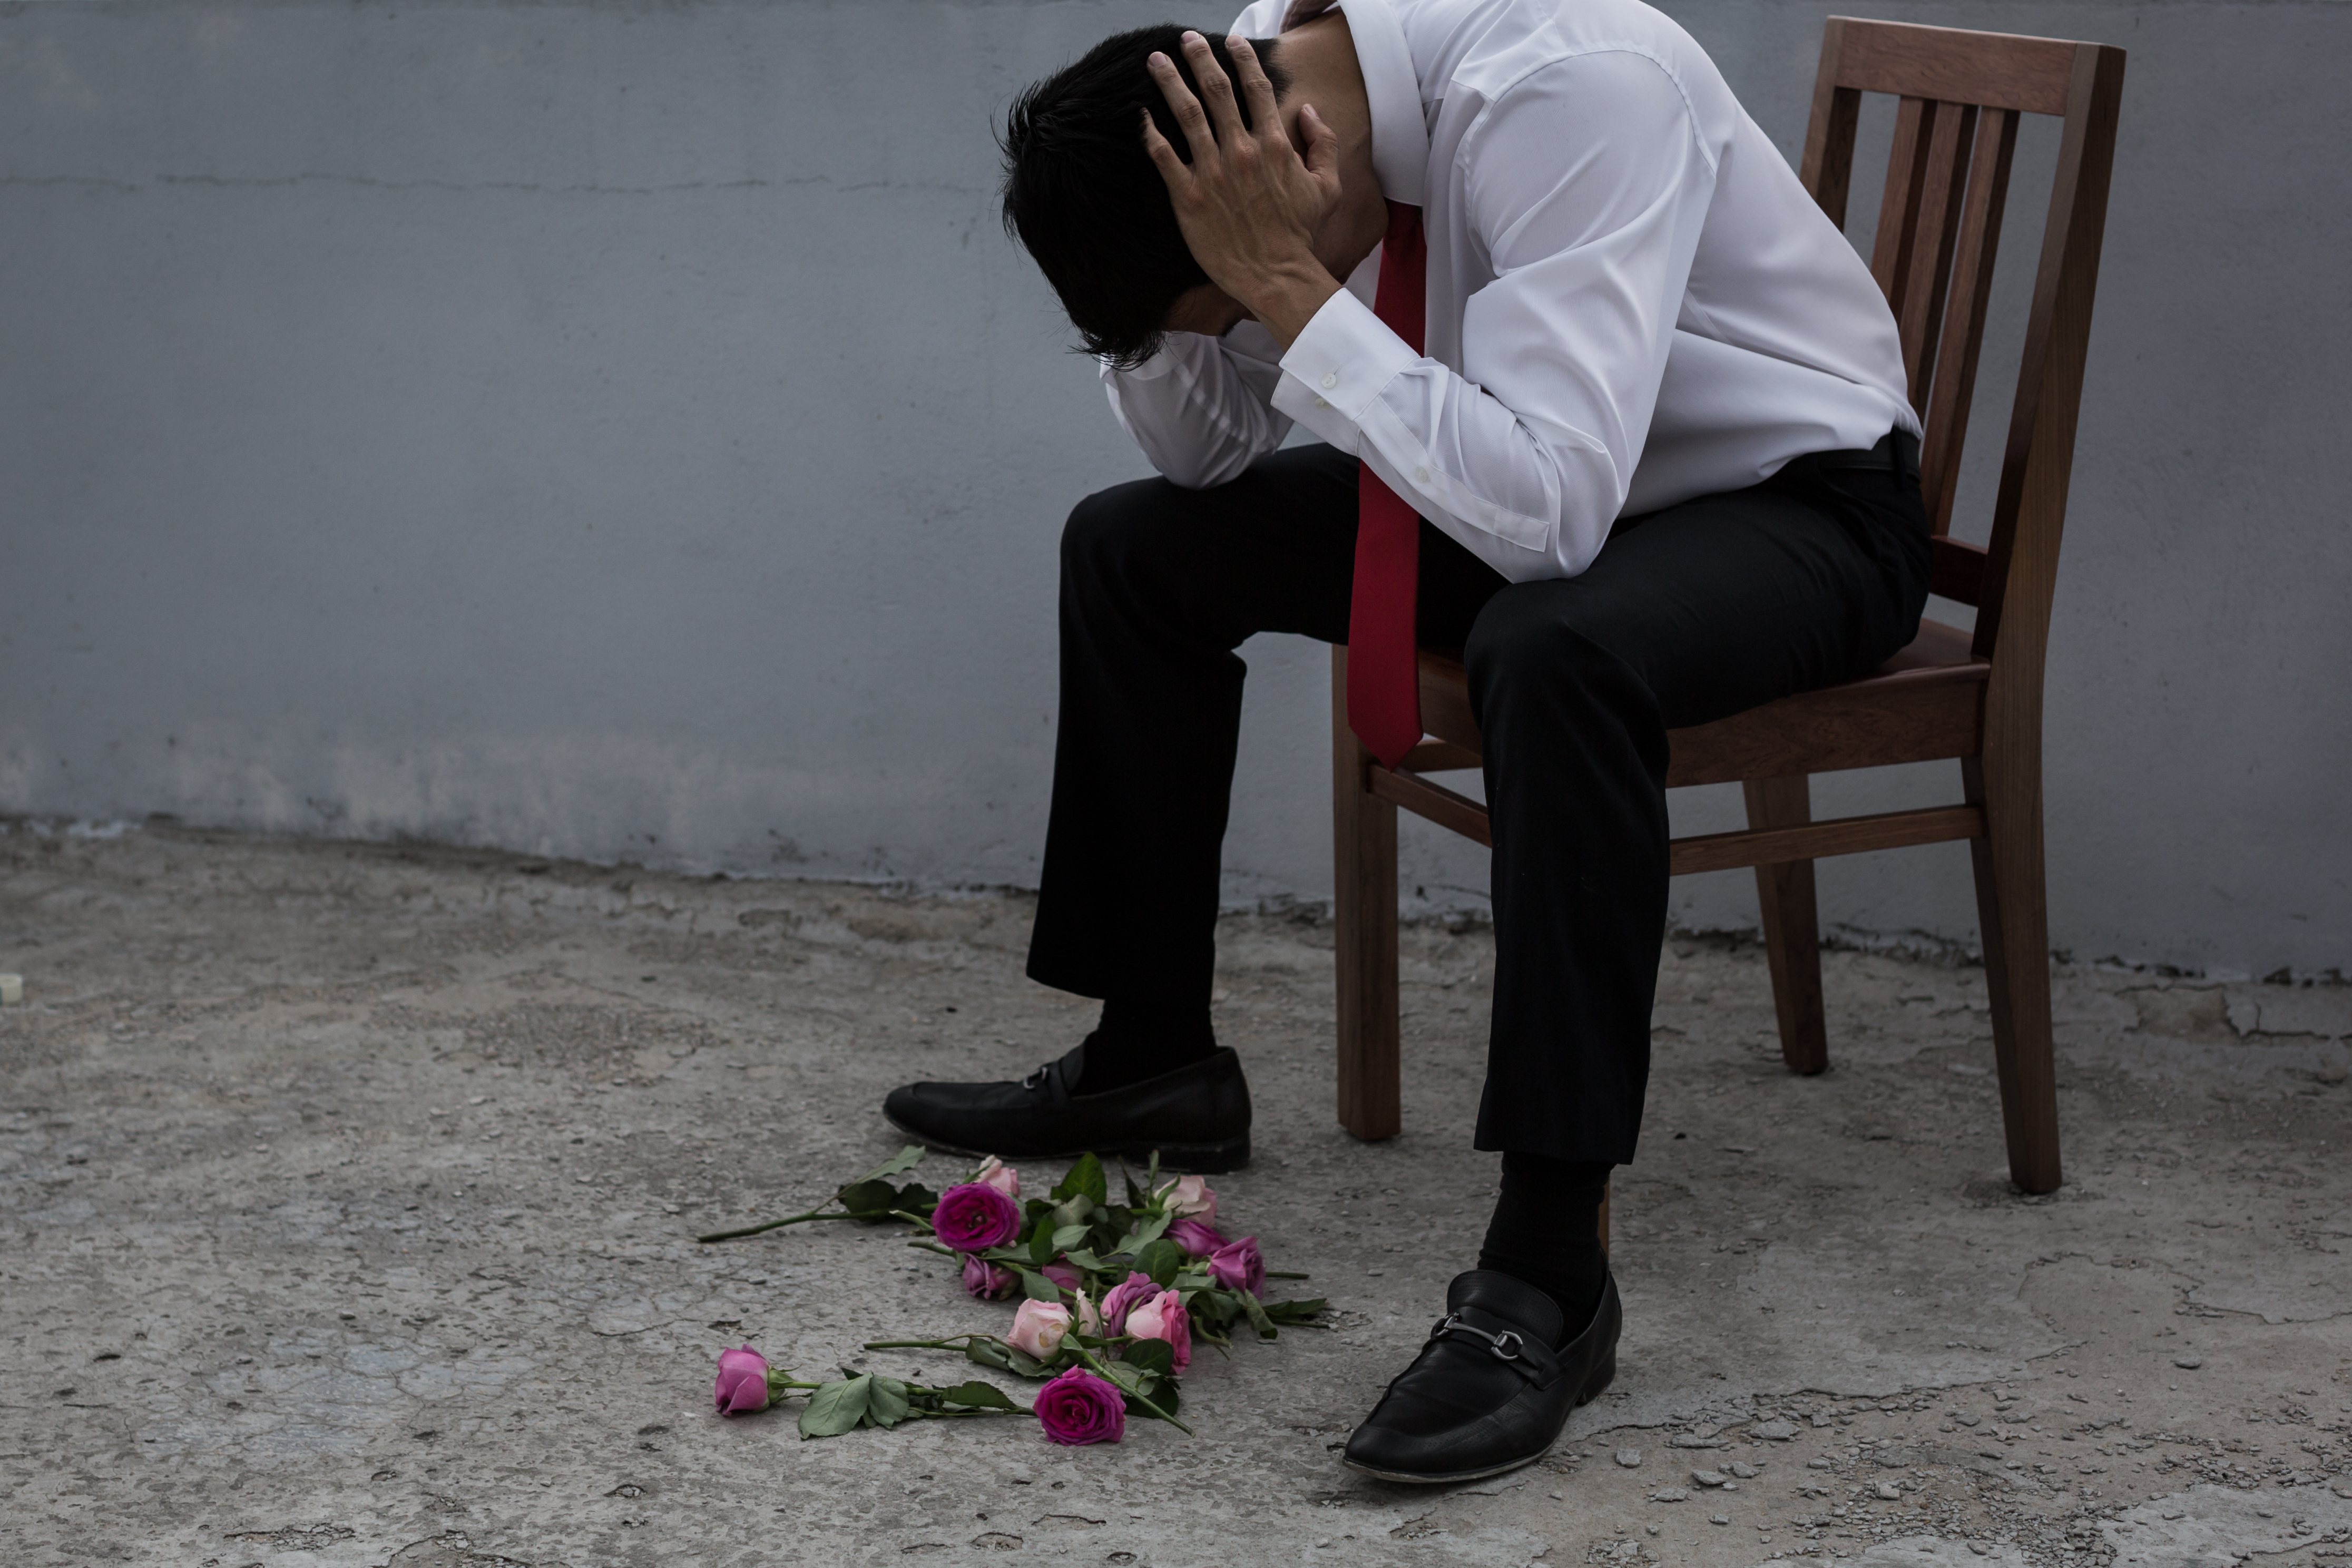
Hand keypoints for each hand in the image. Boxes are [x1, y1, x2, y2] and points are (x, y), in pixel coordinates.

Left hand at [1142, 33, 1345, 346]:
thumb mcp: (1327, 187)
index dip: (1242, 59)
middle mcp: (1240, 151)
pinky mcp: (1188, 196)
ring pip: (1187, 114)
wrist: (1276, 276)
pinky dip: (1150, 132)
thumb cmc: (1300, 235)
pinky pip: (1164, 156)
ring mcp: (1212, 172)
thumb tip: (1308, 111)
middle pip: (1216, 90)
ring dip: (1170, 82)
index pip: (1255, 88)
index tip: (1231, 41)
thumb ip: (1323, 144)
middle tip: (1185, 40)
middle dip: (1199, 58)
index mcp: (1273, 145)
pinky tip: (1141, 115)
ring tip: (1154, 61)